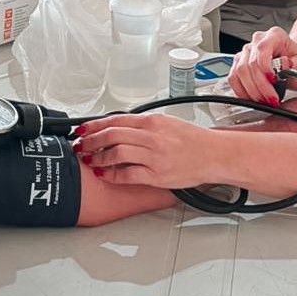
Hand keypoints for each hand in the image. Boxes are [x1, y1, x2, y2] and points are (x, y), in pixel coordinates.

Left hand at [72, 113, 216, 188]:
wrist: (214, 154)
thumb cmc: (193, 139)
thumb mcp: (167, 123)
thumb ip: (143, 124)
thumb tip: (119, 126)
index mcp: (153, 121)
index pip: (116, 120)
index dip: (94, 125)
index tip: (83, 129)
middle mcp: (152, 137)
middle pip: (112, 135)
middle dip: (91, 141)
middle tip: (81, 145)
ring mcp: (154, 156)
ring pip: (116, 154)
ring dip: (98, 157)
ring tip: (90, 159)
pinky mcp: (157, 175)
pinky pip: (127, 175)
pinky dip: (112, 174)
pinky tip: (105, 174)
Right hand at [228, 27, 296, 102]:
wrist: (290, 62)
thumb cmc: (295, 62)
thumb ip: (296, 65)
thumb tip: (284, 64)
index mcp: (274, 35)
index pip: (262, 48)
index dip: (265, 66)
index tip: (273, 80)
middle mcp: (257, 41)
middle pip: (250, 63)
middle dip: (260, 86)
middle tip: (271, 99)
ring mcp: (245, 51)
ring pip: (239, 72)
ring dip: (251, 91)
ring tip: (264, 101)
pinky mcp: (237, 63)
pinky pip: (233, 78)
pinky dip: (241, 91)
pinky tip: (252, 98)